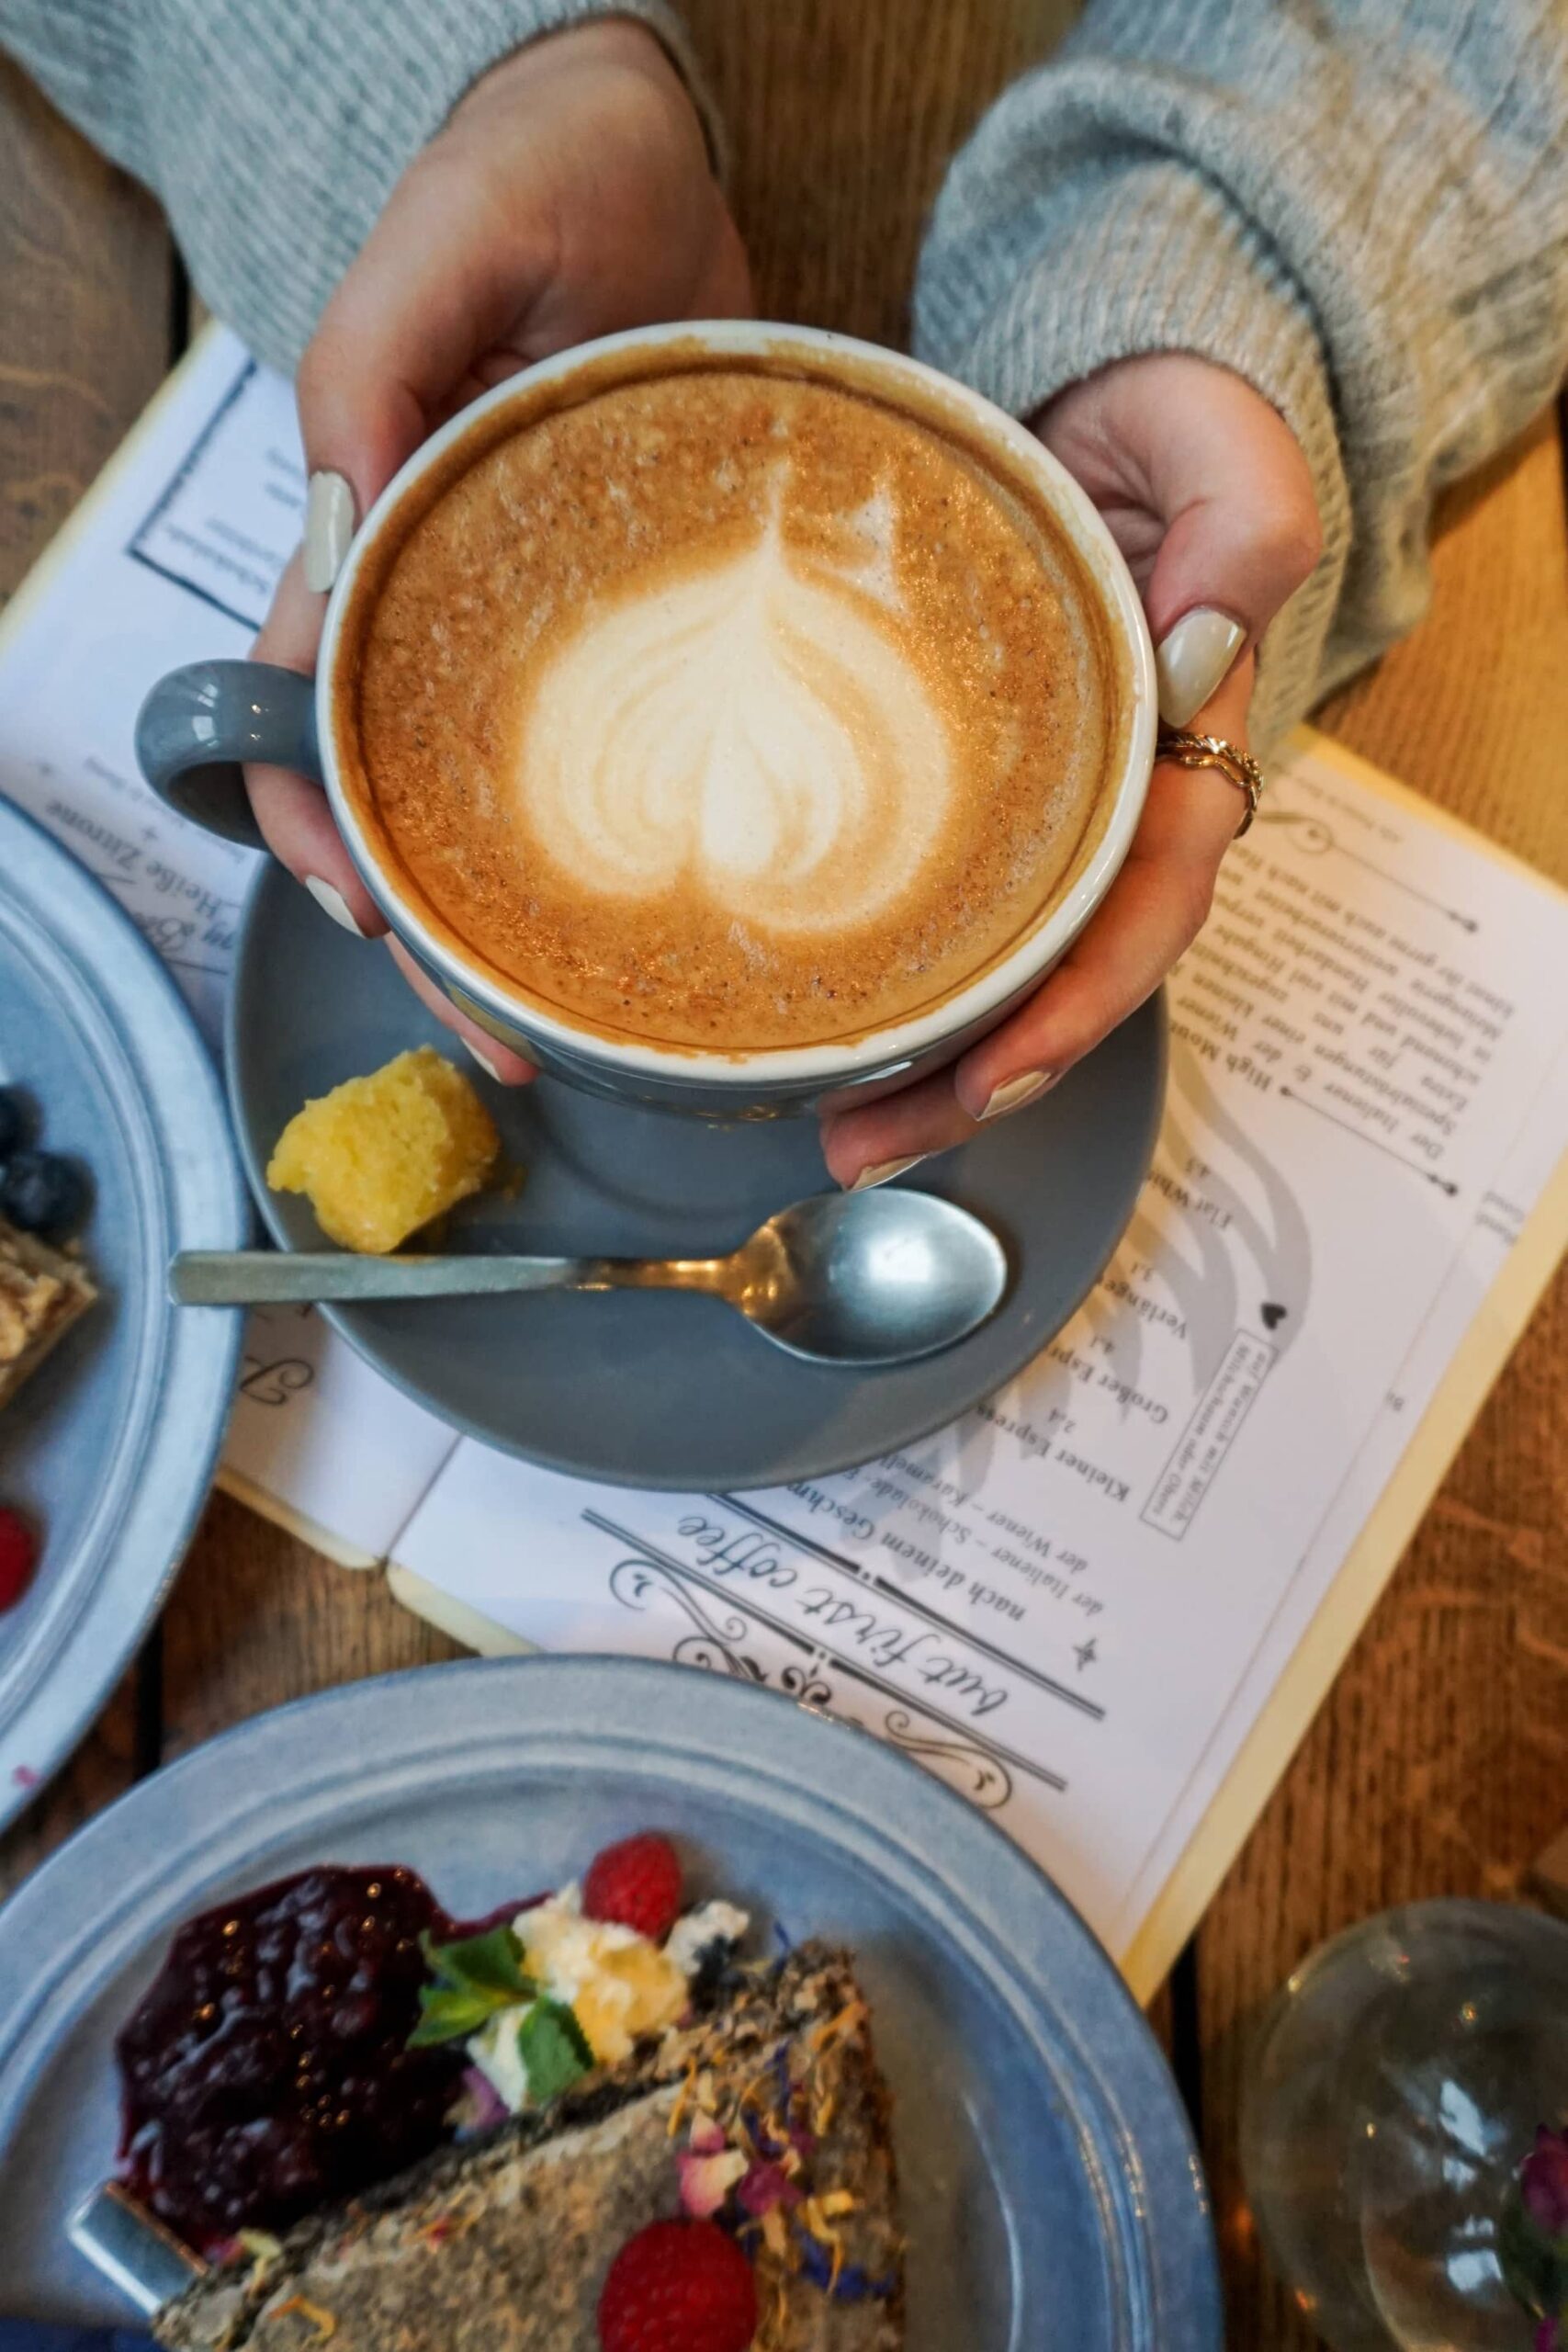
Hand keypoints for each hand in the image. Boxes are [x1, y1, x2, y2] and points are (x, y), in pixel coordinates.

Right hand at [247, 18, 750, 1079]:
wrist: (663, 142)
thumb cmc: (544, 163)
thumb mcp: (450, 240)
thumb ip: (375, 361)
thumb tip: (340, 514)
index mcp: (376, 535)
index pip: (308, 716)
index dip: (319, 828)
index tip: (372, 917)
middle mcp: (452, 602)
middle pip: (412, 805)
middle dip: (442, 936)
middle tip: (512, 1039)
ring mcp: (548, 621)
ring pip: (514, 806)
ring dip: (534, 924)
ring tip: (592, 1021)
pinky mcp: (642, 614)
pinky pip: (628, 743)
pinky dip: (634, 837)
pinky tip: (687, 909)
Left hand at [820, 353, 1320, 1186]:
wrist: (1085, 397)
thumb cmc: (1155, 419)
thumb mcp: (1214, 441)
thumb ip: (1242, 519)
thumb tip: (1207, 635)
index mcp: (1182, 749)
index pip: (1146, 907)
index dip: (1079, 1006)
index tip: (1002, 1075)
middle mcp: (1112, 805)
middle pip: (1060, 980)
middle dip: (975, 1080)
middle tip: (862, 1143)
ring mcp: (1039, 810)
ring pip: (996, 970)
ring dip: (924, 1065)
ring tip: (831, 1132)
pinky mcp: (962, 798)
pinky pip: (937, 910)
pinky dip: (889, 982)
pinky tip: (816, 1030)